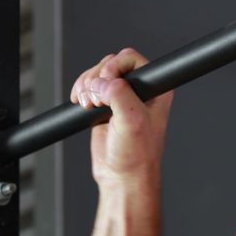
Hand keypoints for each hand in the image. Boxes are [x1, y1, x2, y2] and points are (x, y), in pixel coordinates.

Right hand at [70, 48, 173, 187]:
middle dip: (96, 78)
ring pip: (97, 75)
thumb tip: (102, 82)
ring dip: (86, 85)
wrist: (122, 177)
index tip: (106, 82)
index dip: (114, 66)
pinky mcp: (105, 106)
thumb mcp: (132, 121)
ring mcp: (121, 97)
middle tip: (96, 99)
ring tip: (87, 104)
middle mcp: (139, 90)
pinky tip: (81, 103)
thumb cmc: (136, 155)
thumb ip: (119, 94)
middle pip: (110, 64)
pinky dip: (80, 91)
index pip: (131, 58)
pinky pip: (89, 87)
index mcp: (155, 88)